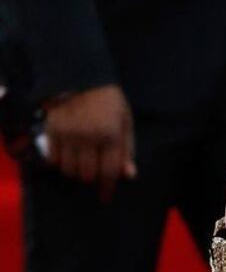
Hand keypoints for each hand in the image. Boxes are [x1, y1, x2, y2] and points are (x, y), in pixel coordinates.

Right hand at [44, 84, 136, 200]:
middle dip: (92, 179)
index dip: (107, 188)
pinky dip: (60, 163)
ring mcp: (67, 134)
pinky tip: (67, 157)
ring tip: (81, 165)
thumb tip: (128, 175)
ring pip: (69, 170)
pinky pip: (53, 159)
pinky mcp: (51, 130)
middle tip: (93, 173)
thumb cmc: (107, 99)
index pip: (109, 171)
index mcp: (109, 134)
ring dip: (76, 172)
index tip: (105, 197)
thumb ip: (127, 149)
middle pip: (87, 175)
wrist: (77, 73)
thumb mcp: (125, 121)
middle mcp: (87, 136)